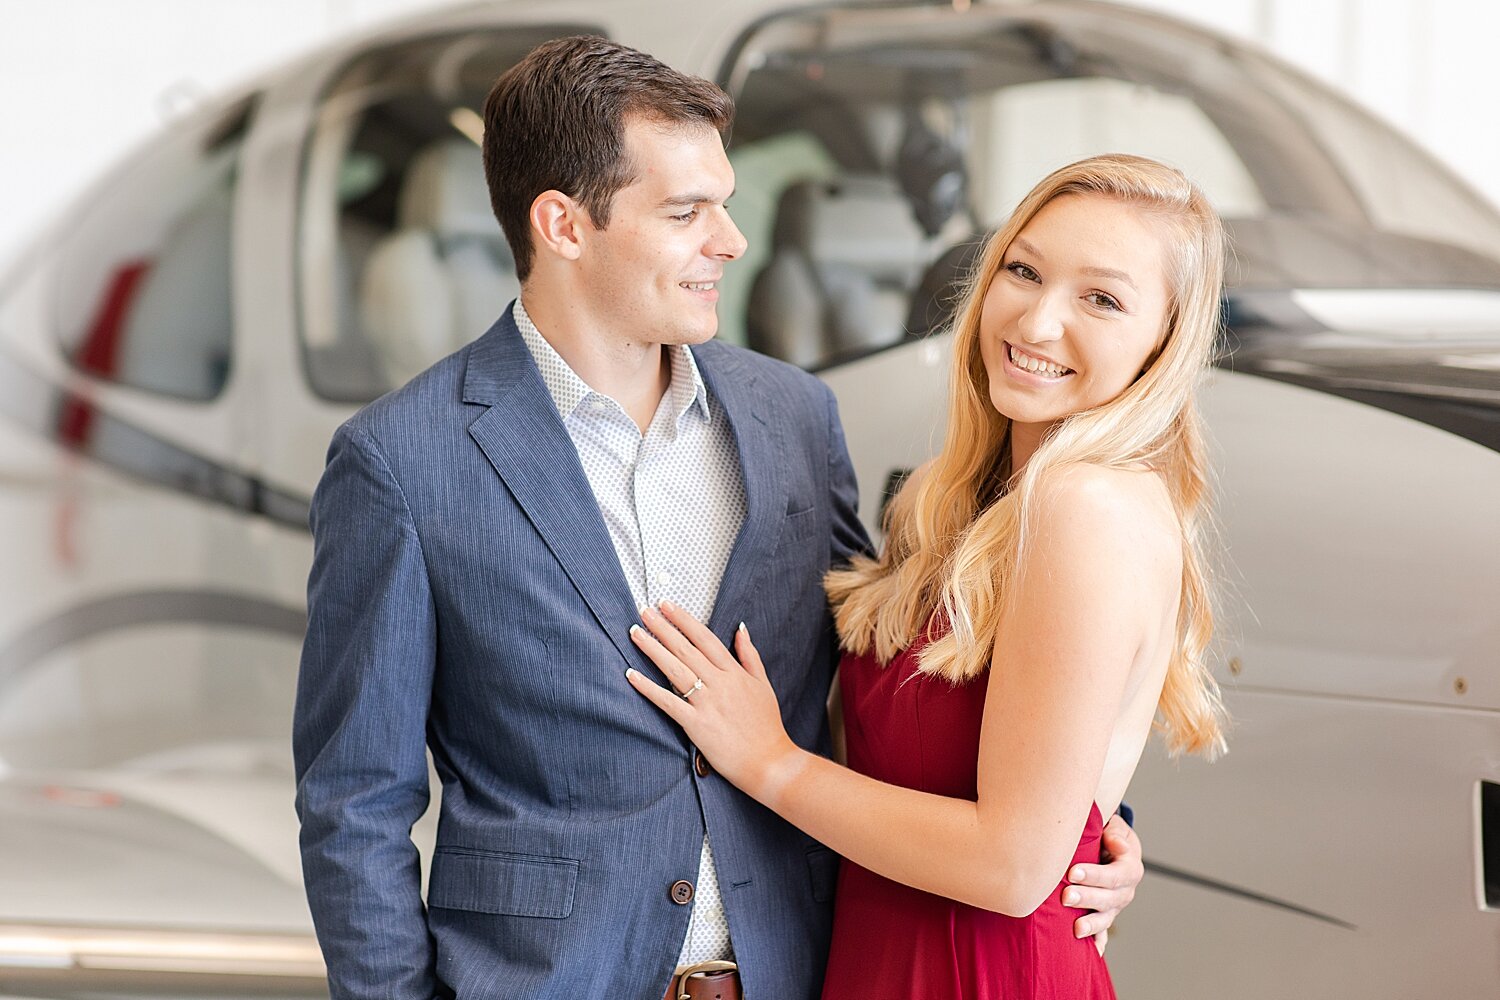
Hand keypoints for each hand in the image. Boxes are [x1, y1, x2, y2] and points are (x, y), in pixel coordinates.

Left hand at [625, 602, 802, 801]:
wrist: (770, 763)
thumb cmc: (767, 726)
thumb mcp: (763, 685)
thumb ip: (750, 655)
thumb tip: (740, 628)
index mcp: (735, 672)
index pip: (705, 638)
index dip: (684, 620)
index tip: (667, 605)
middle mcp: (720, 683)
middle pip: (686, 649)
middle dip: (663, 627)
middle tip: (644, 610)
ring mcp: (708, 703)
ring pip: (675, 669)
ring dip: (653, 649)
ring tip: (635, 632)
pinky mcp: (696, 724)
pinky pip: (668, 702)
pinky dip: (649, 688)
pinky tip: (631, 675)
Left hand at [1063, 812, 1141, 950]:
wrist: (1111, 848)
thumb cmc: (1109, 835)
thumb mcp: (1115, 828)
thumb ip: (1115, 832)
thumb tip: (1115, 842)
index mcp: (1130, 868)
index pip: (1115, 874)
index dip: (1095, 875)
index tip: (1073, 872)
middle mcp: (1125, 891)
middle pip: (1109, 898)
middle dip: (1087, 898)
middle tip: (1066, 896)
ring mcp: (1115, 906)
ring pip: (1106, 918)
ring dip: (1091, 924)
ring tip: (1075, 928)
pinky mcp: (1104, 915)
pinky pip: (1102, 932)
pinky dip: (1097, 942)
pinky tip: (1091, 953)